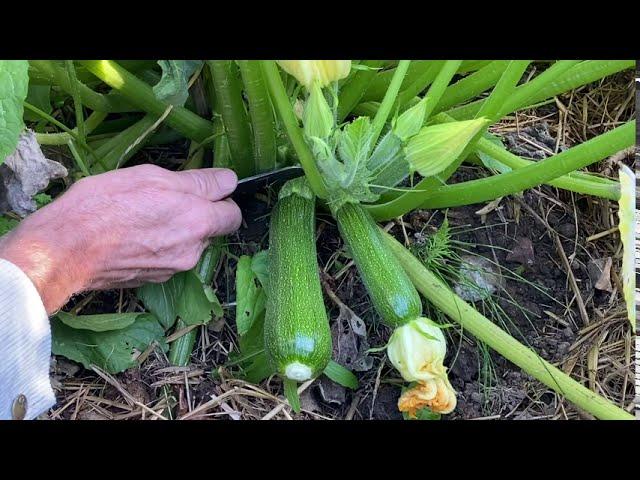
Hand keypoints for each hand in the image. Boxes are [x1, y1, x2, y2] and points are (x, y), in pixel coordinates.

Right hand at [0, 164, 241, 313]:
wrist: (63, 251)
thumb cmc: (104, 205)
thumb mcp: (152, 178)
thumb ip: (198, 182)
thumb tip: (229, 180)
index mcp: (198, 222)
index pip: (233, 214)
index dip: (221, 200)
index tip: (203, 190)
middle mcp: (192, 251)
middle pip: (209, 230)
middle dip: (196, 215)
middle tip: (163, 199)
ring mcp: (172, 269)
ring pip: (186, 244)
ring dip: (174, 230)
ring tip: (140, 216)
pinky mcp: (152, 280)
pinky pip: (166, 259)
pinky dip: (156, 247)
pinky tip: (130, 235)